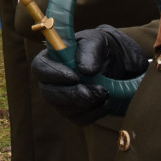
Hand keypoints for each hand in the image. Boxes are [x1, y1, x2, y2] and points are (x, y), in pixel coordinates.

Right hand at [32, 25, 147, 124]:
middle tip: (92, 92)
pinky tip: (106, 102)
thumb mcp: (98, 41)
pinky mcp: (76, 112)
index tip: (74, 77)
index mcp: (53, 58)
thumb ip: (89, 50)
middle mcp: (53, 79)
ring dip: (86, 104)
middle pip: (48, 93)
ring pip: (64, 109)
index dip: (52, 74)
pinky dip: (94, 113)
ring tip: (106, 92)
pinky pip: (79, 119)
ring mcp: (63, 98)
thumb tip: (84, 70)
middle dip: (71, 95)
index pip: (40, 67)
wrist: (121, 63)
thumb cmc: (103, 48)